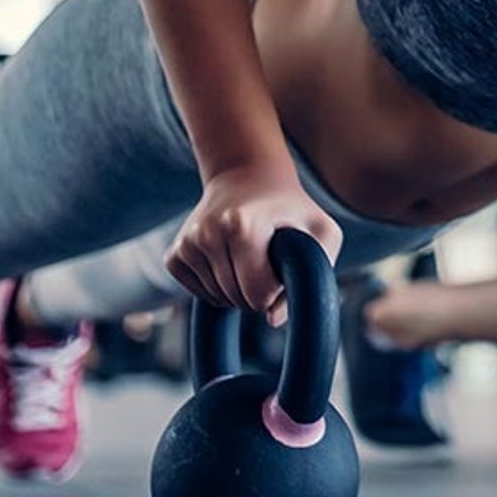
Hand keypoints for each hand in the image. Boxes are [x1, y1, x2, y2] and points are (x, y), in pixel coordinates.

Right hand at [166, 167, 343, 326]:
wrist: (247, 176)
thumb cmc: (291, 209)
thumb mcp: (321, 231)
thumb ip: (313, 276)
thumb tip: (271, 320)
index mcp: (243, 226)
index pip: (258, 295)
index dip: (276, 289)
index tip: (280, 265)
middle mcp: (209, 233)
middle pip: (236, 300)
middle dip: (256, 292)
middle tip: (267, 260)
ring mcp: (188, 243)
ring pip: (217, 300)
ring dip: (237, 289)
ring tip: (249, 256)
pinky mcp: (174, 254)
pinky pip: (199, 294)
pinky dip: (217, 287)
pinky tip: (229, 260)